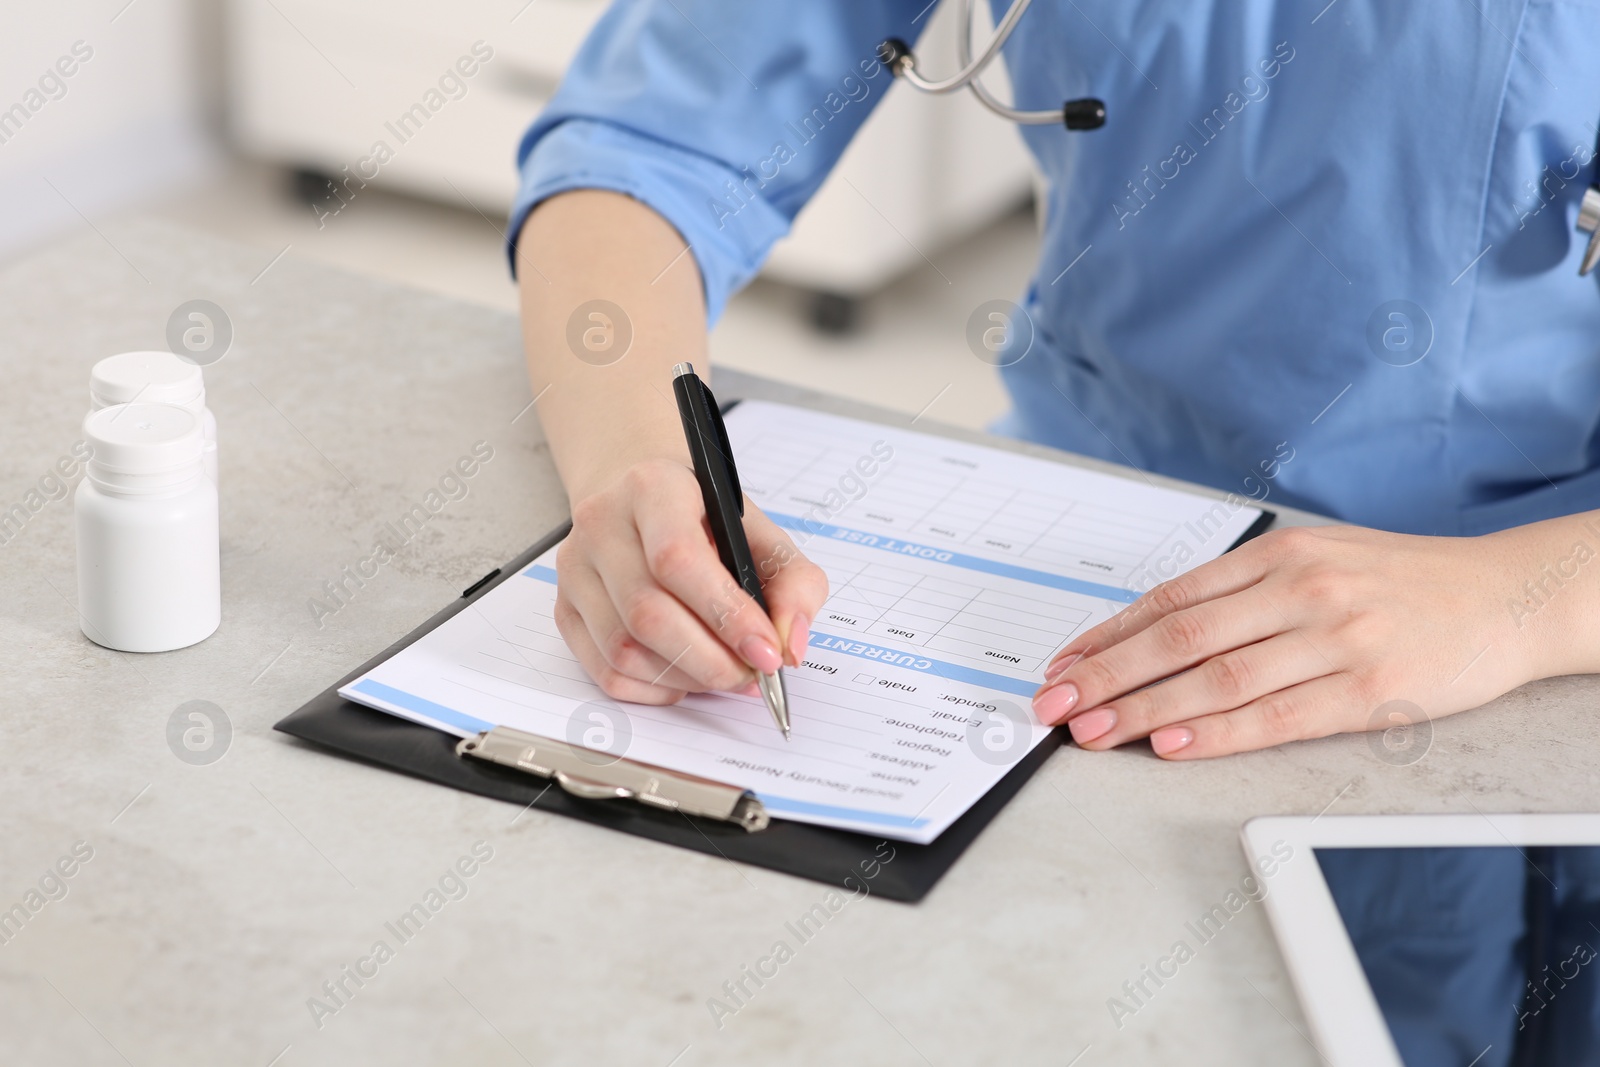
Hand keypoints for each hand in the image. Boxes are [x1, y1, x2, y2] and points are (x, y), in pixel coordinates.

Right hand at [554, 459, 828, 703]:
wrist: (641, 499)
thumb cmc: (706, 519)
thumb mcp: (762, 533)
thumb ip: (794, 583)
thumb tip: (789, 646)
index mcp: (653, 487)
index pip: (677, 558)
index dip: (725, 615)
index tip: (766, 653)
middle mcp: (602, 524)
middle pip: (647, 613)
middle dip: (710, 661)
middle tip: (751, 677)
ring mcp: (575, 569)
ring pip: (624, 650)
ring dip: (685, 679)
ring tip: (724, 675)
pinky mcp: (564, 609)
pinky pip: (605, 672)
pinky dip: (654, 689)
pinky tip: (685, 677)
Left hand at [1030, 524, 1542, 758]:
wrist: (1506, 596)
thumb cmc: (1400, 582)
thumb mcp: (1318, 560)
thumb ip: (1244, 591)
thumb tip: (1154, 630)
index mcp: (1279, 555)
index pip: (1170, 600)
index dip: (1107, 636)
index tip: (1062, 666)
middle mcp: (1300, 591)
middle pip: (1178, 638)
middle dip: (1105, 675)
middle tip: (1054, 705)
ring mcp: (1335, 640)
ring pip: (1217, 679)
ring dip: (1144, 710)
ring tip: (1094, 732)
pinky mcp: (1370, 691)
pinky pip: (1276, 717)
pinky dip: (1217, 733)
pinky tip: (1171, 745)